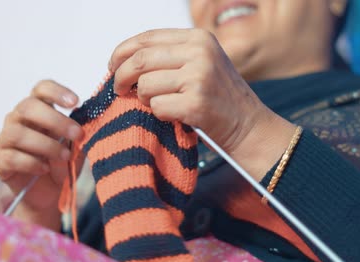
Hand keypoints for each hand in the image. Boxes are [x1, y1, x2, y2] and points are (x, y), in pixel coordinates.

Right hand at [0, 80, 83, 229]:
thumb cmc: (62, 164)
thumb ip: (79, 133)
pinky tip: (45, 169)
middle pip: (28, 107)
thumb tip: (88, 123)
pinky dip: (31, 163)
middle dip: (55, 120)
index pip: (41, 89)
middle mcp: (18, 119)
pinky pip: (11, 157)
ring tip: (65, 156)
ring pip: (18, 133)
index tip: (75, 102)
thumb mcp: (76, 147)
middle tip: (77, 134)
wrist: (49, 194)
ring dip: (46, 144)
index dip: (56, 92)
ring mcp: (5, 139)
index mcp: (39, 109)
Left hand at [109, 28, 295, 179]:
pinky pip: (157, 107)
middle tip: (118, 90)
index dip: (122, 51)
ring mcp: (199, 77)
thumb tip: (123, 61)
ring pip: (146, 85)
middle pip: (140, 60)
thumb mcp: (199, 63)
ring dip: (145, 99)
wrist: (248, 124)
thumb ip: (168, 56)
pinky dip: (159, 114)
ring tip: (160, 104)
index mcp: (198, 38)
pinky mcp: (196, 103)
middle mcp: (199, 52)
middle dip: (121, 77)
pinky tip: (174, 115)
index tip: (112, 66)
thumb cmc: (217, 96)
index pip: (147, 38)